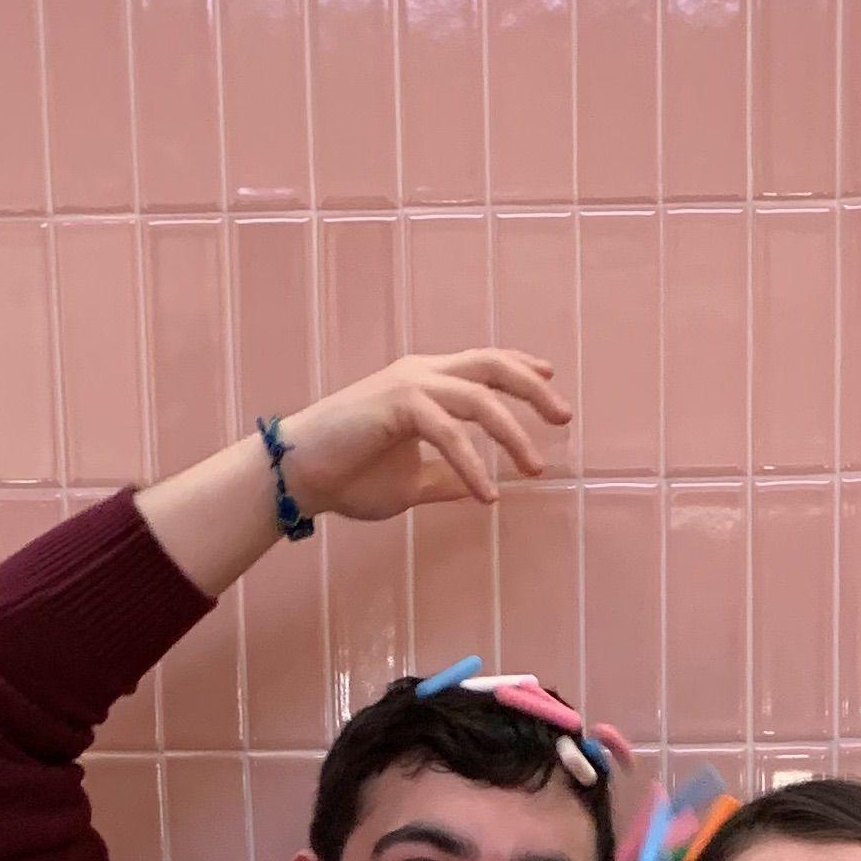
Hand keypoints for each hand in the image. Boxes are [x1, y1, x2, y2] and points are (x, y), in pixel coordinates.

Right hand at [277, 348, 571, 525]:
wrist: (297, 476)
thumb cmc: (347, 477)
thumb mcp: (411, 481)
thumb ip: (445, 478)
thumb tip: (478, 488)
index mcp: (424, 384)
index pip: (483, 366)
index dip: (519, 370)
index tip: (550, 381)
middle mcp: (420, 374)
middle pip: (491, 366)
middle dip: (533, 389)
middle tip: (564, 418)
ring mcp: (408, 385)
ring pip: (478, 397)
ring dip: (513, 433)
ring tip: (535, 468)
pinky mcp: (396, 405)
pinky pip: (449, 432)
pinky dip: (472, 464)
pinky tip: (486, 494)